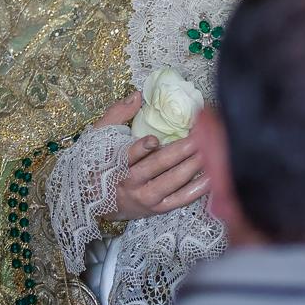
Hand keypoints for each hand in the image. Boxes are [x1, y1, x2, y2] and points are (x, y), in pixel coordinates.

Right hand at [93, 91, 210, 221]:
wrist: (94, 201)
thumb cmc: (100, 163)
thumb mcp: (100, 137)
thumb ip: (117, 114)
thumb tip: (137, 96)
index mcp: (116, 164)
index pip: (128, 156)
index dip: (141, 148)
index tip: (153, 140)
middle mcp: (131, 183)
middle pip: (157, 166)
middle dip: (179, 151)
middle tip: (199, 138)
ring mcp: (145, 198)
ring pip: (172, 181)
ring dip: (191, 166)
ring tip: (209, 151)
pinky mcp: (157, 208)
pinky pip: (180, 200)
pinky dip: (196, 190)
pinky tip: (210, 177)